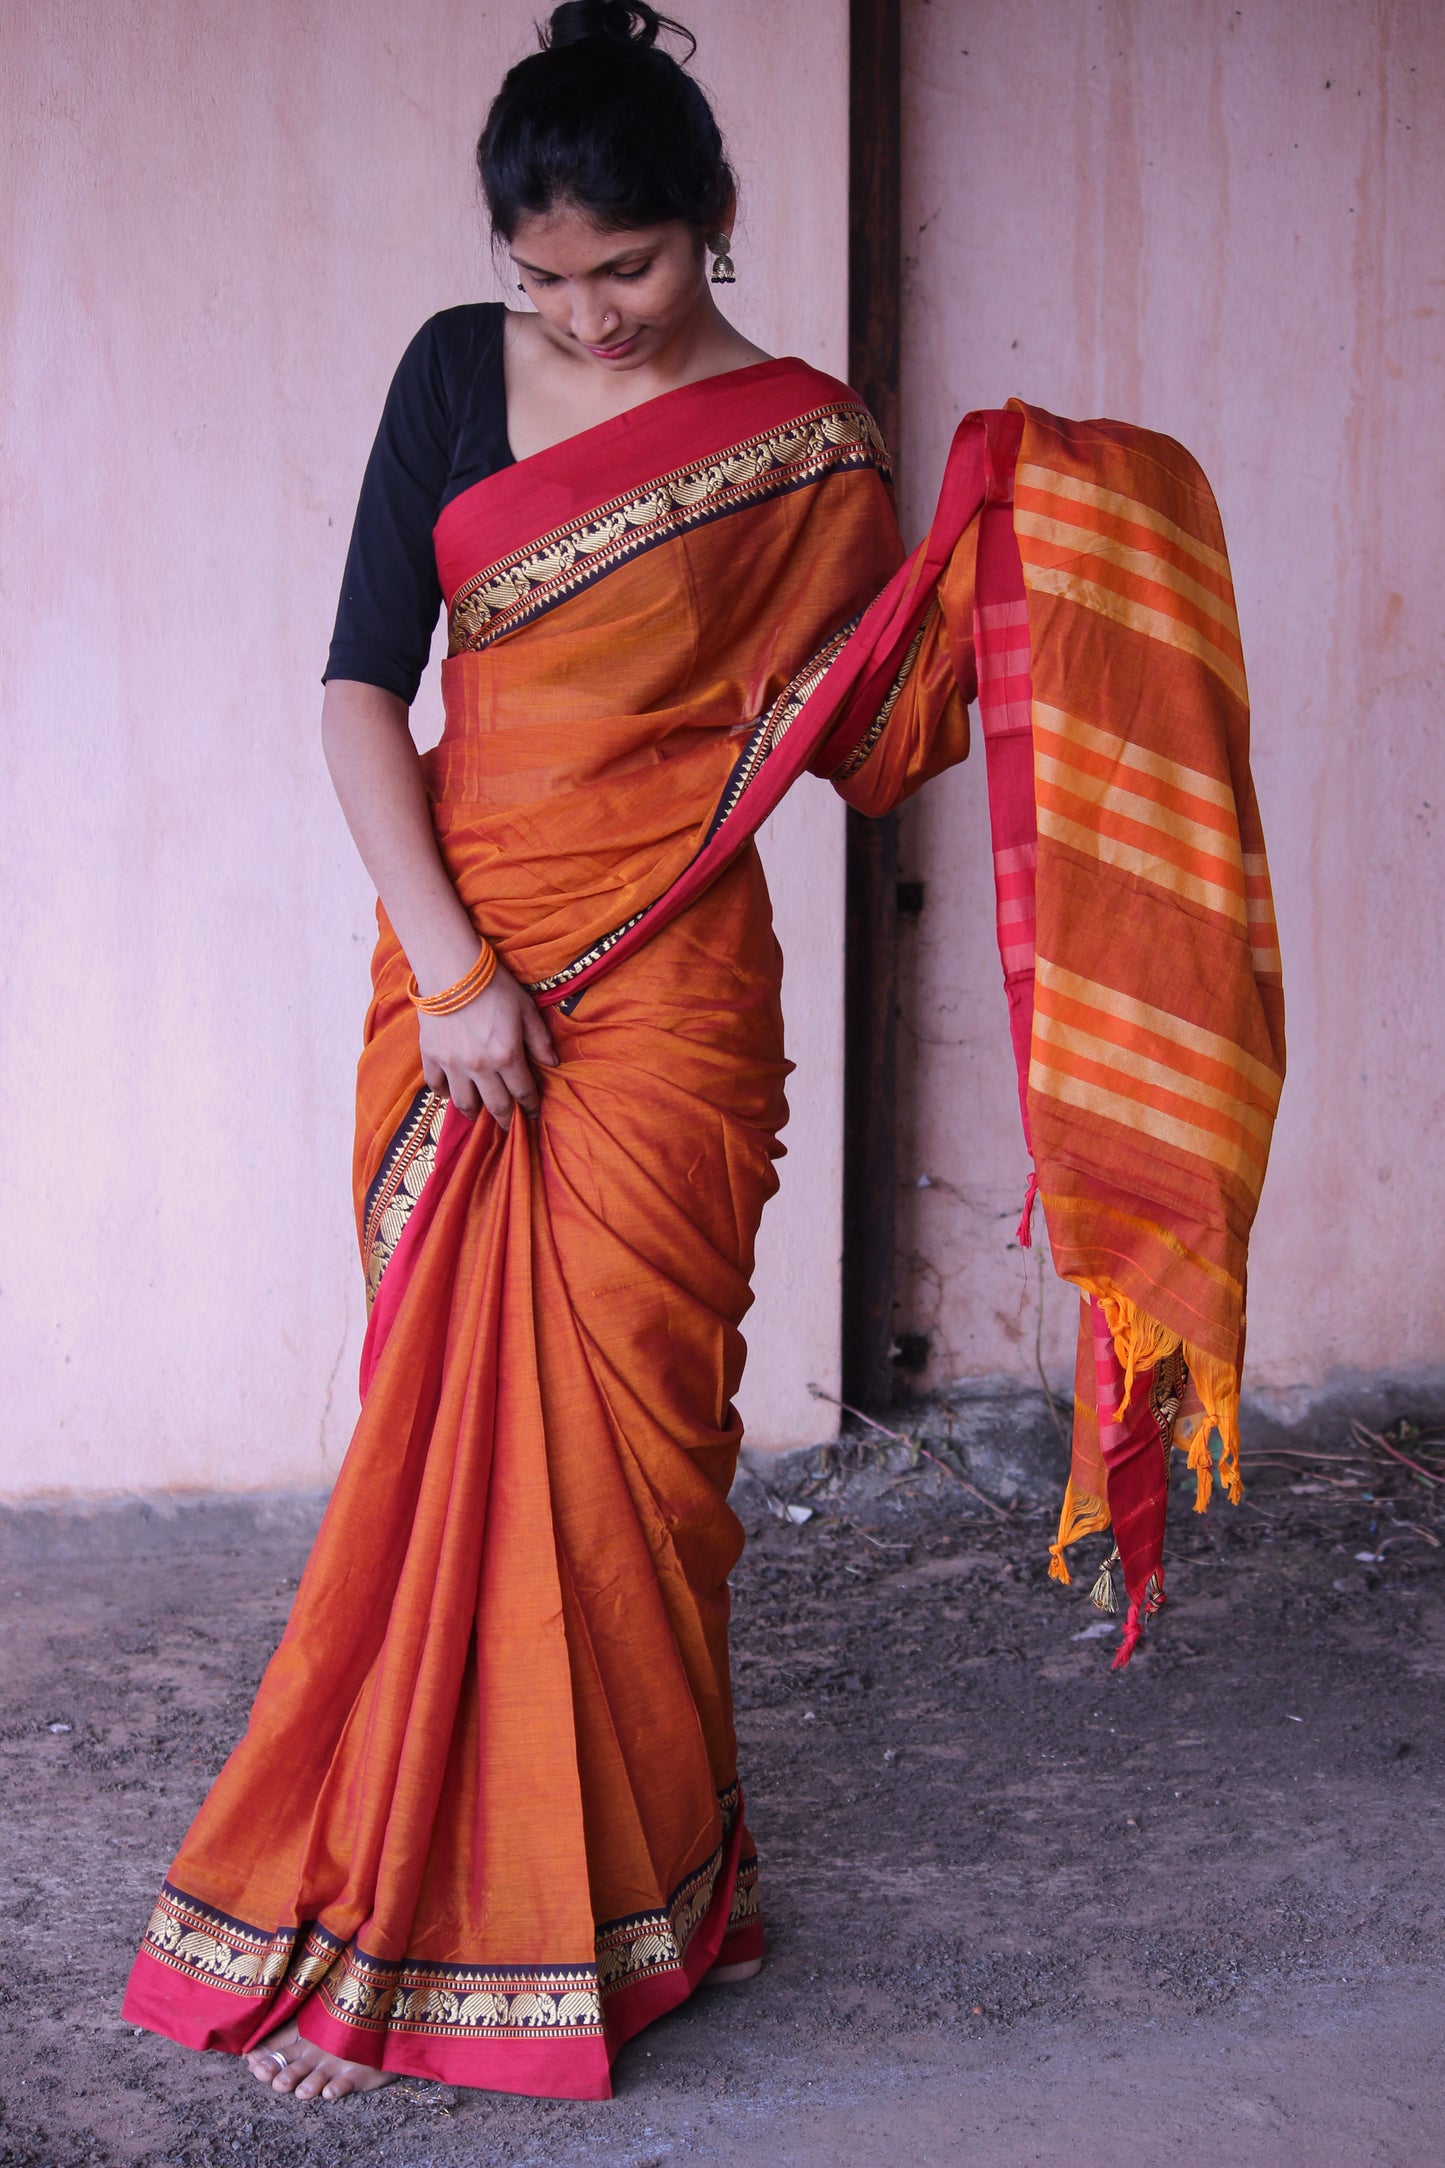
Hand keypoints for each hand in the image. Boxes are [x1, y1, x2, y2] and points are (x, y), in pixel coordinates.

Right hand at [417, 962, 558, 1129]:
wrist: (452, 969)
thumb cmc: (495, 986)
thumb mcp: (526, 1009)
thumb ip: (540, 1040)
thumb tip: (553, 1064)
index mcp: (507, 1056)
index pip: (523, 1092)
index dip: (531, 1107)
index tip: (533, 1114)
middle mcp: (481, 1067)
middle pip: (495, 1105)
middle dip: (505, 1119)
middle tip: (508, 1126)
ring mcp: (453, 1064)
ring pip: (464, 1102)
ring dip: (474, 1112)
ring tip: (479, 1114)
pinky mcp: (431, 1056)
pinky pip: (436, 1085)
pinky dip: (444, 1093)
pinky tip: (450, 1093)